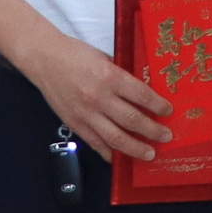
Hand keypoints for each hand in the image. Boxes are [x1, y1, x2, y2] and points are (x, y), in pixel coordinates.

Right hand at [13, 28, 176, 164]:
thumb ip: (121, 76)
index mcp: (109, 76)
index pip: (141, 96)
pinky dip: (109, 153)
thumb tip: (141, 92)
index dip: (158, 106)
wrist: (43, 59)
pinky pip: (95, 143)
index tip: (168, 111)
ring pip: (115, 138)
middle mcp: (99, 97)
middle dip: (153, 131)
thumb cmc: (75, 54)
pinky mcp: (75, 124)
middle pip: (132, 120)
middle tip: (165, 137)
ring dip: (136, 148)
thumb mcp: (104, 58)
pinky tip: (120, 158)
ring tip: (149, 153)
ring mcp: (86, 113)